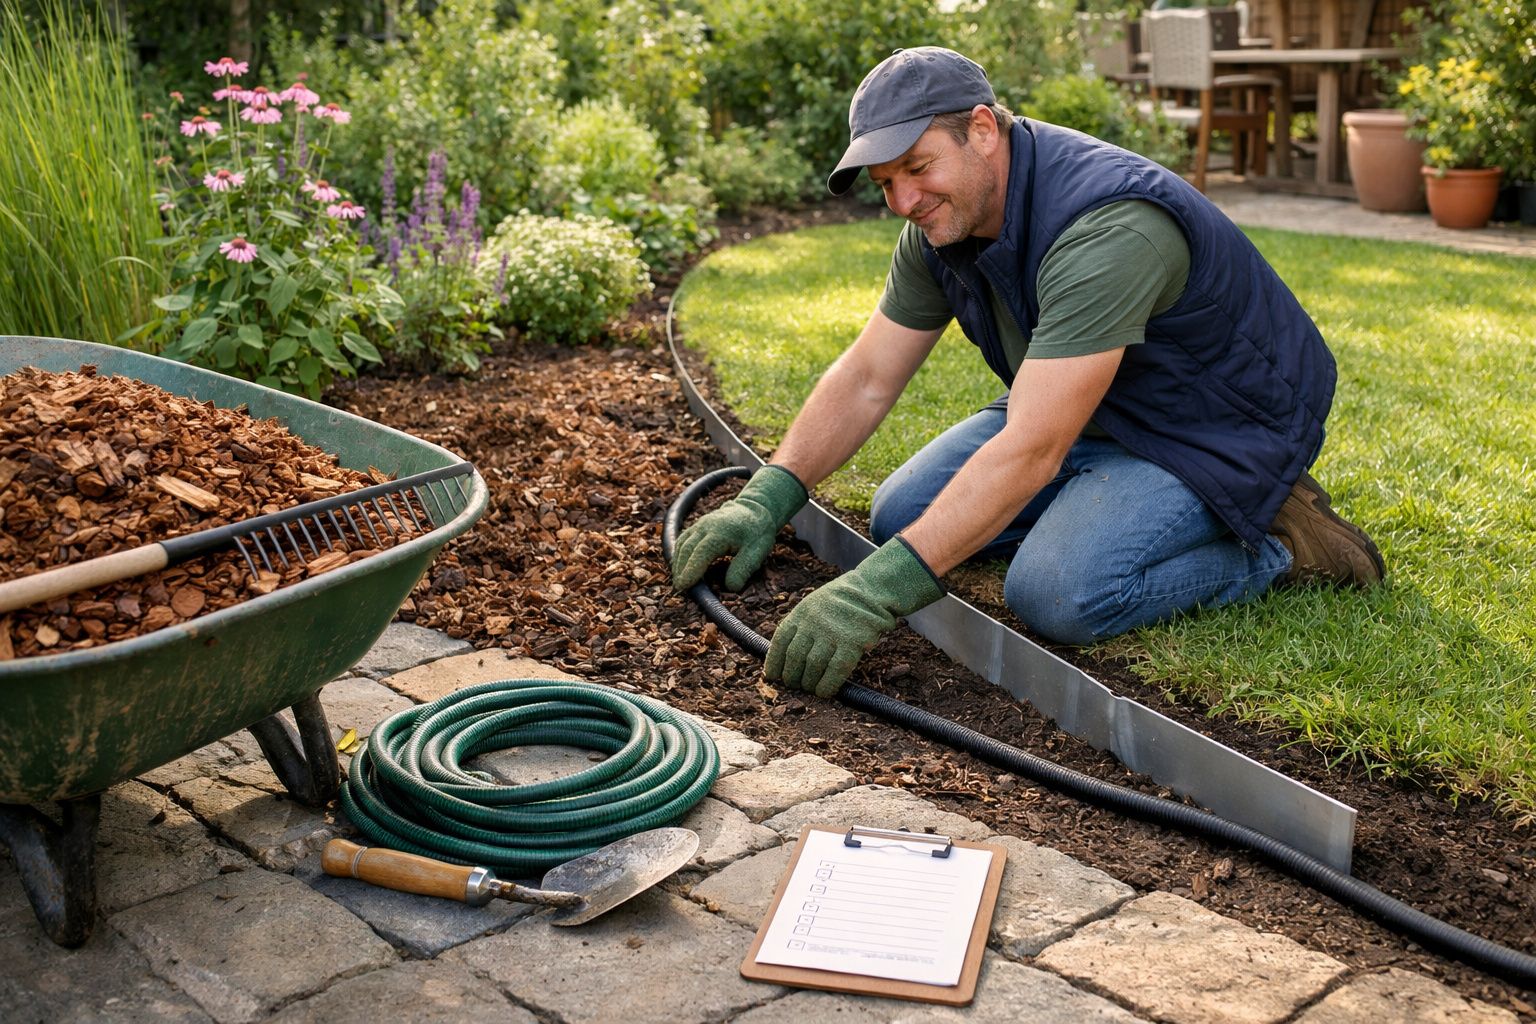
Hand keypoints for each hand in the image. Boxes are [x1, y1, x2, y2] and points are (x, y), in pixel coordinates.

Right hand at [671, 466, 806, 591]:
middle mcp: (706, 526)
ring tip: (679, 581)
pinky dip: (679, 553)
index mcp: (721, 533)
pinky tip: (679, 566)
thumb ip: (743, 569)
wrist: (754, 509)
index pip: (700, 554)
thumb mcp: (757, 552)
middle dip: (681, 570)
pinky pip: (683, 539)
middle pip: (687, 549)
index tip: (684, 586)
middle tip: (680, 589)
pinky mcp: (698, 525)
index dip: (691, 571)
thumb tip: (730, 588)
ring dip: (678, 563)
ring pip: (682, 544)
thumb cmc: (756, 532)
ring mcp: (700, 524)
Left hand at [765, 538, 943, 697]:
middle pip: (795, 657)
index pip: (780, 642)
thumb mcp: (813, 605)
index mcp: (800, 613)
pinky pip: (835, 670)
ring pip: (813, 667)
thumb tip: (784, 657)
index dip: (774, 662)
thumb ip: (800, 626)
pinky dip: (828, 685)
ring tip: (811, 688)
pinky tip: (825, 691)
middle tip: (795, 685)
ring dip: (809, 683)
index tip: (773, 676)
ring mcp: (832, 634)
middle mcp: (813, 624)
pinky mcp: (852, 643)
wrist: (871, 591)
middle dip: (792, 677)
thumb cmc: (841, 602)